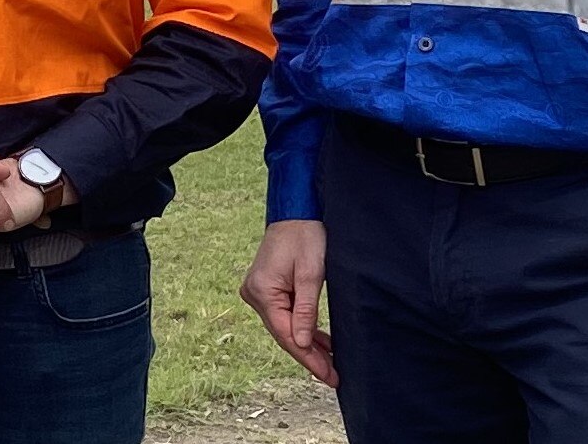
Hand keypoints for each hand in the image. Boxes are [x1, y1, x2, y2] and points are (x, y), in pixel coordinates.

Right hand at [240, 219, 335, 387]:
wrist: (296, 212)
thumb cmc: (305, 236)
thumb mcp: (310, 273)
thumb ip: (306, 310)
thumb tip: (303, 344)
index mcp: (262, 291)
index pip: (287, 334)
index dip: (309, 358)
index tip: (328, 375)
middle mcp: (254, 294)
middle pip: (284, 334)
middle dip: (309, 355)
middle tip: (333, 375)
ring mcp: (258, 292)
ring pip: (285, 327)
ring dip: (307, 343)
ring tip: (330, 364)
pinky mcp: (266, 289)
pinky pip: (284, 315)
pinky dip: (302, 328)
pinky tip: (319, 342)